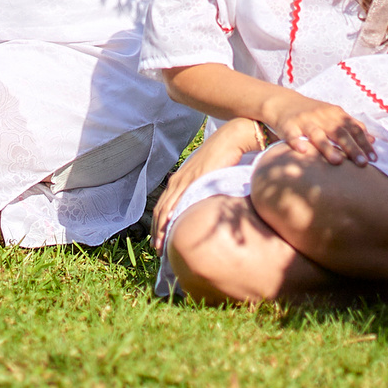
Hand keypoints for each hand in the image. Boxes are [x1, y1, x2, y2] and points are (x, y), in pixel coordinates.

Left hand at [150, 122, 257, 246]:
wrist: (231, 139)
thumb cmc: (224, 156)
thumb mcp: (210, 176)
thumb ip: (204, 189)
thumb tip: (207, 204)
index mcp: (180, 179)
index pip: (164, 204)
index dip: (159, 223)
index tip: (158, 239)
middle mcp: (179, 179)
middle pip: (161, 209)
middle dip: (156, 230)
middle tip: (156, 248)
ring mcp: (186, 179)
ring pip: (166, 207)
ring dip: (161, 228)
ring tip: (160, 245)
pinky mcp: (195, 178)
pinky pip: (180, 199)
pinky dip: (172, 213)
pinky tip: (169, 225)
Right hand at [260, 96, 374, 163]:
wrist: (284, 103)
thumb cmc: (314, 114)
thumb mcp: (334, 116)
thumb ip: (352, 127)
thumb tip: (372, 140)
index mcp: (335, 114)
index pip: (353, 128)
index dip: (364, 143)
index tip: (374, 158)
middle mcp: (322, 116)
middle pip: (339, 132)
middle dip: (352, 148)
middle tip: (362, 163)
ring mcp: (305, 121)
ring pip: (317, 134)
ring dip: (328, 147)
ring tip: (338, 162)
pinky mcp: (288, 126)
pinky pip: (292, 135)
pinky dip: (297, 142)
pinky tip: (302, 151)